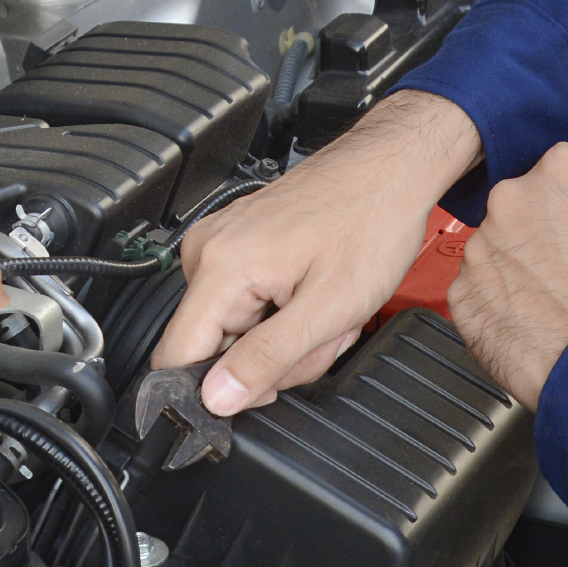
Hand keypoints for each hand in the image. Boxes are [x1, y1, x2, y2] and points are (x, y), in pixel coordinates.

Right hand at [152, 91, 482, 413]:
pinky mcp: (239, 243)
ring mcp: (222, 244)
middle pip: (213, 348)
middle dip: (271, 358)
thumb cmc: (372, 220)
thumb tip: (217, 398)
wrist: (391, 168)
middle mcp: (208, 251)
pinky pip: (246, 303)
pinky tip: (315, 293)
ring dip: (285, 336)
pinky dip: (284, 311)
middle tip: (321, 333)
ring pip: (235, 330)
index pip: (176, 357)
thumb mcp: (329, 307)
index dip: (219, 389)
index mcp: (220, 267)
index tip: (266, 386)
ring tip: (325, 307)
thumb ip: (267, 358)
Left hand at [446, 145, 567, 406]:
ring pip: (502, 249)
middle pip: (528, 206)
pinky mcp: (462, 297)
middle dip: (550, 231)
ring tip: (562, 299)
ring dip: (524, 267)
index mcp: (562, 170)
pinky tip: (538, 319)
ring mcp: (480, 250)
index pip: (567, 171)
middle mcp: (511, 201)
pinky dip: (504, 304)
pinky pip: (482, 291)